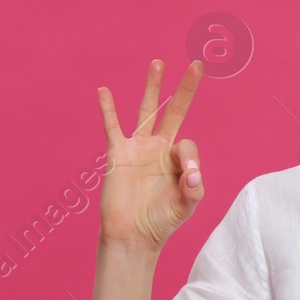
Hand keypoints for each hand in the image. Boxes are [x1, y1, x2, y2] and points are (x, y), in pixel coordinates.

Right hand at [96, 59, 206, 252]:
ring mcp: (138, 149)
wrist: (133, 236)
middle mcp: (159, 148)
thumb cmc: (161, 222)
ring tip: (158, 63)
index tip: (188, 176)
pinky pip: (112, 127)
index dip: (188, 157)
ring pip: (146, 111)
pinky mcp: (118, 154)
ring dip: (152, 87)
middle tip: (196, 65)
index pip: (187, 143)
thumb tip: (192, 172)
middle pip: (173, 111)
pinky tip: (104, 91)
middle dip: (184, 89)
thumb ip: (194, 189)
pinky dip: (108, 109)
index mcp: (177, 160)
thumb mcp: (186, 207)